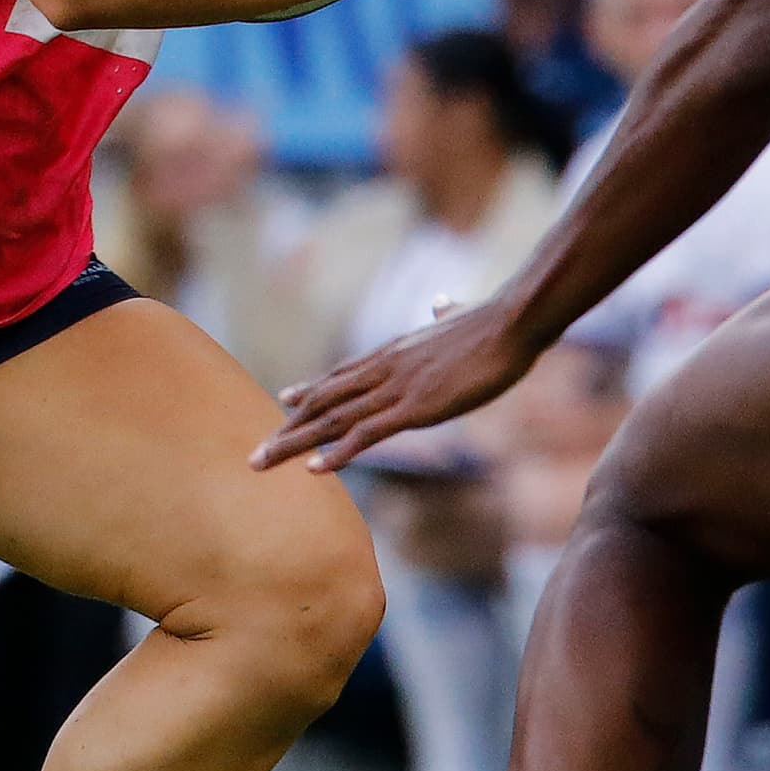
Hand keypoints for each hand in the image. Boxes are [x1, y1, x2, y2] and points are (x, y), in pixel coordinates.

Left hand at [254, 298, 544, 474]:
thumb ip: (443, 313)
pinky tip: (314, 469)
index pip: (342, 374)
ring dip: (295, 444)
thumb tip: (441, 301)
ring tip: (262, 462)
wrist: (511, 322)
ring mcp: (396, 388)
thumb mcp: (458, 316)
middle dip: (289, 429)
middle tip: (257, 453)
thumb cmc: (493, 322)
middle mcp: (384, 369)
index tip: (286, 401)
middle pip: (324, 401)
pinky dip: (337, 452)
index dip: (312, 390)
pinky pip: (367, 434)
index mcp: (394, 351)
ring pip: (333, 420)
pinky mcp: (415, 408)